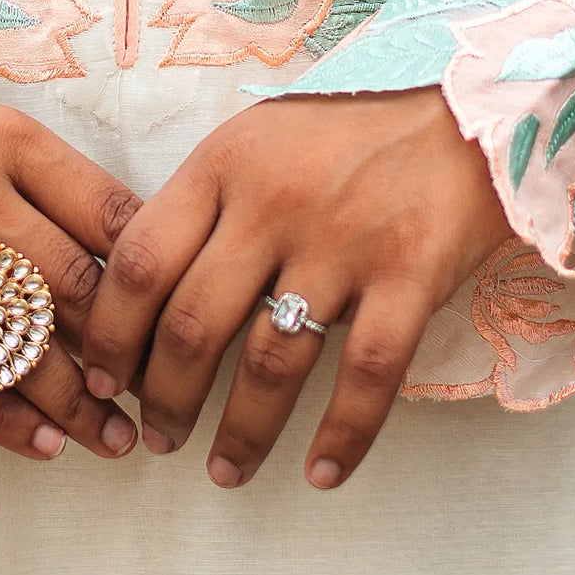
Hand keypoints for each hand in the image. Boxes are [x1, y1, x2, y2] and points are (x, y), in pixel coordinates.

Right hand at [0, 98, 142, 462]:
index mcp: (2, 140)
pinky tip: (44, 444)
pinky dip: (7, 422)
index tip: (176, 316)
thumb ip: (43, 184)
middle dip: (126, 352)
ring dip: (79, 405)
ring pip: (22, 348)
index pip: (110, 213)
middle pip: (75, 289)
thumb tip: (127, 258)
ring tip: (116, 438)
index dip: (155, 276)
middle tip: (158, 391)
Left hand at [80, 90, 510, 489]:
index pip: (138, 261)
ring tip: (224, 471)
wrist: (470, 101)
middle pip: (193, 323)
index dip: (111, 333)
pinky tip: (323, 473)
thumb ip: (206, 203)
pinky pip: (367, 374)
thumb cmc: (351, 126)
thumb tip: (144, 294)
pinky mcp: (413, 273)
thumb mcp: (259, 138)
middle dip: (165, 398)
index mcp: (223, 164)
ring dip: (242, 432)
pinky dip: (343, 436)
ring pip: (273, 362)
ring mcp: (345, 241)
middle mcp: (274, 203)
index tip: (104, 380)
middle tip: (157, 437)